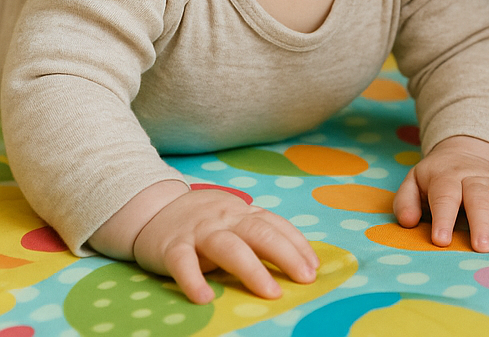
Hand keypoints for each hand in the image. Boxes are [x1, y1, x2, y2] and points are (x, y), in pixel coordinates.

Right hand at [132, 187, 319, 303]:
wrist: (155, 208)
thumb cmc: (204, 220)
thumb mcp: (234, 219)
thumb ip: (257, 233)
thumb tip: (294, 258)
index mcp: (243, 213)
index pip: (276, 225)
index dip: (297, 245)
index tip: (314, 267)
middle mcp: (225, 219)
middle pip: (260, 233)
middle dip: (286, 255)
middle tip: (305, 279)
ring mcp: (199, 231)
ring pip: (229, 247)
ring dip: (252, 269)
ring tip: (270, 292)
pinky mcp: (172, 246)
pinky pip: (183, 263)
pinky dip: (193, 279)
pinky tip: (204, 298)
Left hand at [393, 135, 488, 249]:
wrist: (465, 151)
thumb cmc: (436, 177)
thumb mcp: (414, 181)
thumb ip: (406, 200)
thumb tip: (408, 221)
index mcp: (447, 177)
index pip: (445, 196)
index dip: (443, 217)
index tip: (441, 241)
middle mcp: (474, 179)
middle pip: (479, 198)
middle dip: (481, 222)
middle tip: (481, 248)